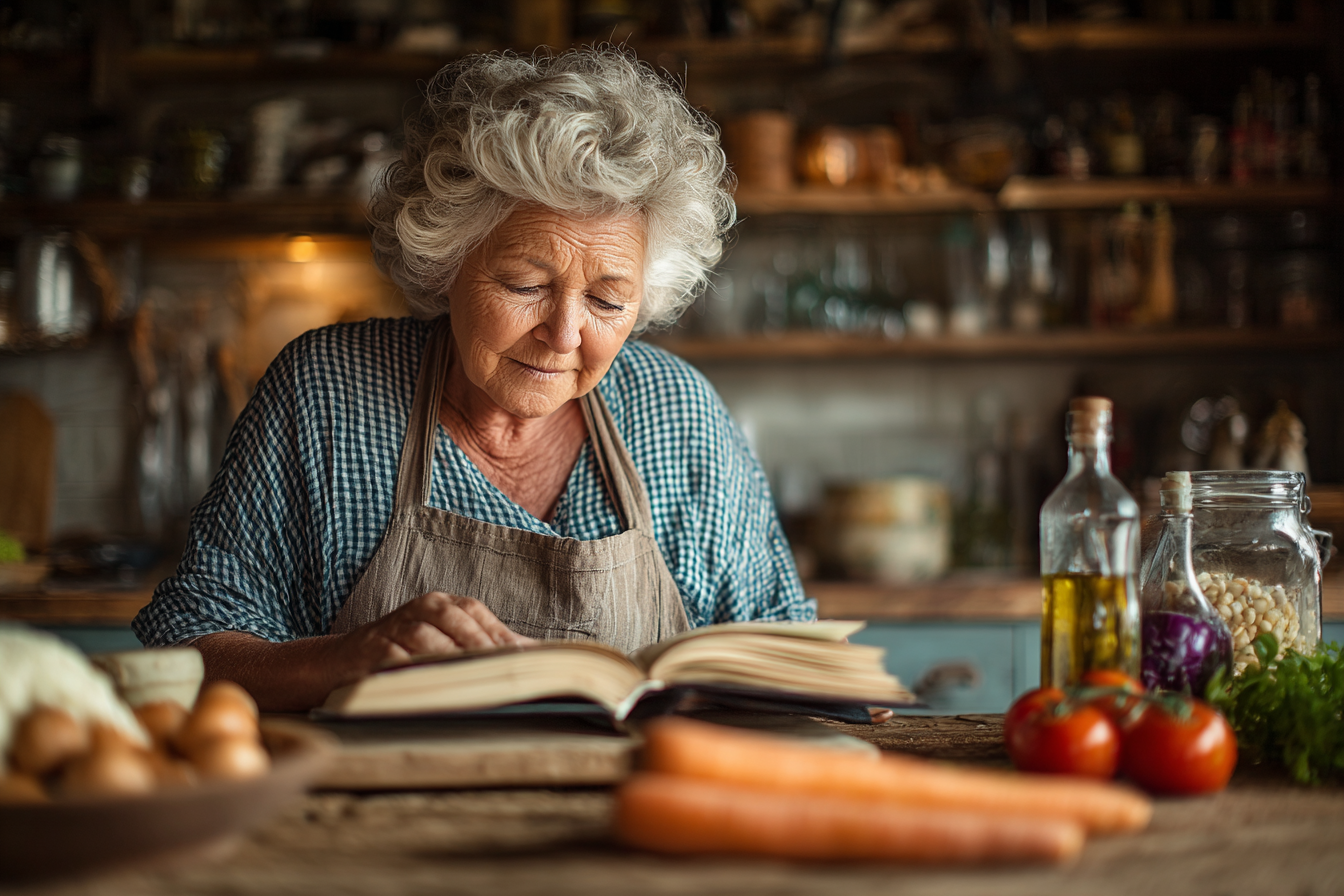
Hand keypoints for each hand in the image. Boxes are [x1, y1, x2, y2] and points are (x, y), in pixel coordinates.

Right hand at [336, 592, 533, 677]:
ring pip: (430, 640)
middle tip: (505, 671)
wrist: (341, 661)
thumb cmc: (404, 650)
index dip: (500, 634)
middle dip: (483, 647)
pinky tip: (439, 691)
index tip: (523, 658)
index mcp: (439, 604)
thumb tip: (533, 652)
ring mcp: (395, 629)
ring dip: (455, 662)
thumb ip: (484, 643)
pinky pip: (400, 663)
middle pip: (456, 621)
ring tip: (479, 683)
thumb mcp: (443, 641)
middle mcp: (418, 610)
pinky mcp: (374, 652)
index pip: (475, 612)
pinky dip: (420, 676)